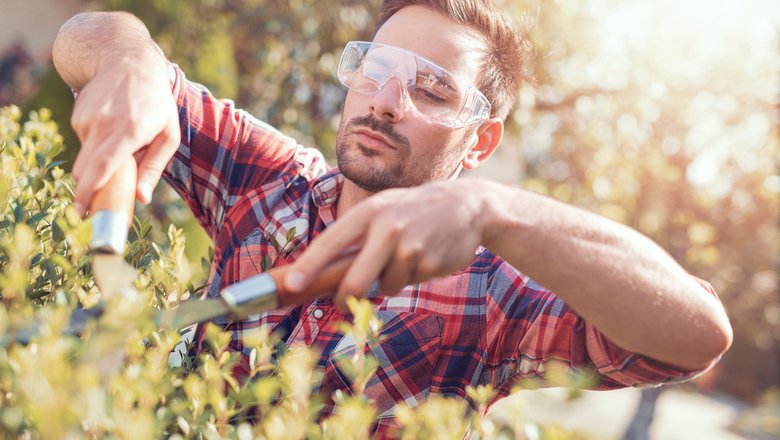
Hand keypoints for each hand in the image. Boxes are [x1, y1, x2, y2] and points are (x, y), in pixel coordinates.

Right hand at [69, 54, 178, 214]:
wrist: (127, 62)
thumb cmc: (156, 103)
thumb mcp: (168, 135)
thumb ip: (154, 167)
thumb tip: (141, 198)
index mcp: (130, 130)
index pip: (103, 166)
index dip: (89, 191)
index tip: (81, 211)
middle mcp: (104, 124)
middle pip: (86, 170)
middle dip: (88, 190)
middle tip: (96, 205)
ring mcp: (87, 119)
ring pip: (84, 160)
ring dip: (98, 166)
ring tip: (121, 146)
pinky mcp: (77, 116)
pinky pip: (84, 145)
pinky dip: (96, 147)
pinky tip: (111, 129)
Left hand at [284, 179, 492, 308]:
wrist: (466, 206)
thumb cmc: (411, 211)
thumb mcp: (382, 210)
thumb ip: (357, 237)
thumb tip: (322, 275)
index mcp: (369, 212)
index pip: (331, 241)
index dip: (308, 265)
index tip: (290, 284)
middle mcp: (388, 227)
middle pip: (354, 280)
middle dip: (344, 297)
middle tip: (341, 301)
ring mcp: (410, 247)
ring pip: (384, 287)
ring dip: (389, 281)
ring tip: (404, 256)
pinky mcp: (430, 264)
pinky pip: (407, 285)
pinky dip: (410, 278)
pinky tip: (423, 257)